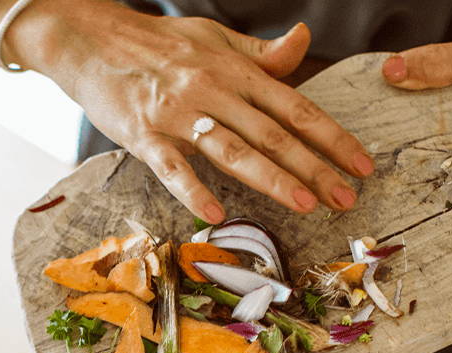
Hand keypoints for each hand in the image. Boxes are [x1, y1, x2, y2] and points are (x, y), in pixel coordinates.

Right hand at [17, 8, 373, 221]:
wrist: (90, 39)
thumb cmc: (157, 44)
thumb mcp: (213, 39)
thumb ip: (260, 53)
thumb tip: (303, 41)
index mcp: (233, 68)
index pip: (293, 106)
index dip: (331, 135)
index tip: (361, 163)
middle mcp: (211, 89)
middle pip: (272, 133)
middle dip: (313, 167)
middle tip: (345, 198)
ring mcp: (176, 114)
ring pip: (232, 150)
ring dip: (272, 179)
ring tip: (305, 204)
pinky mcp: (142, 134)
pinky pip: (171, 167)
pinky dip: (193, 191)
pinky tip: (215, 215)